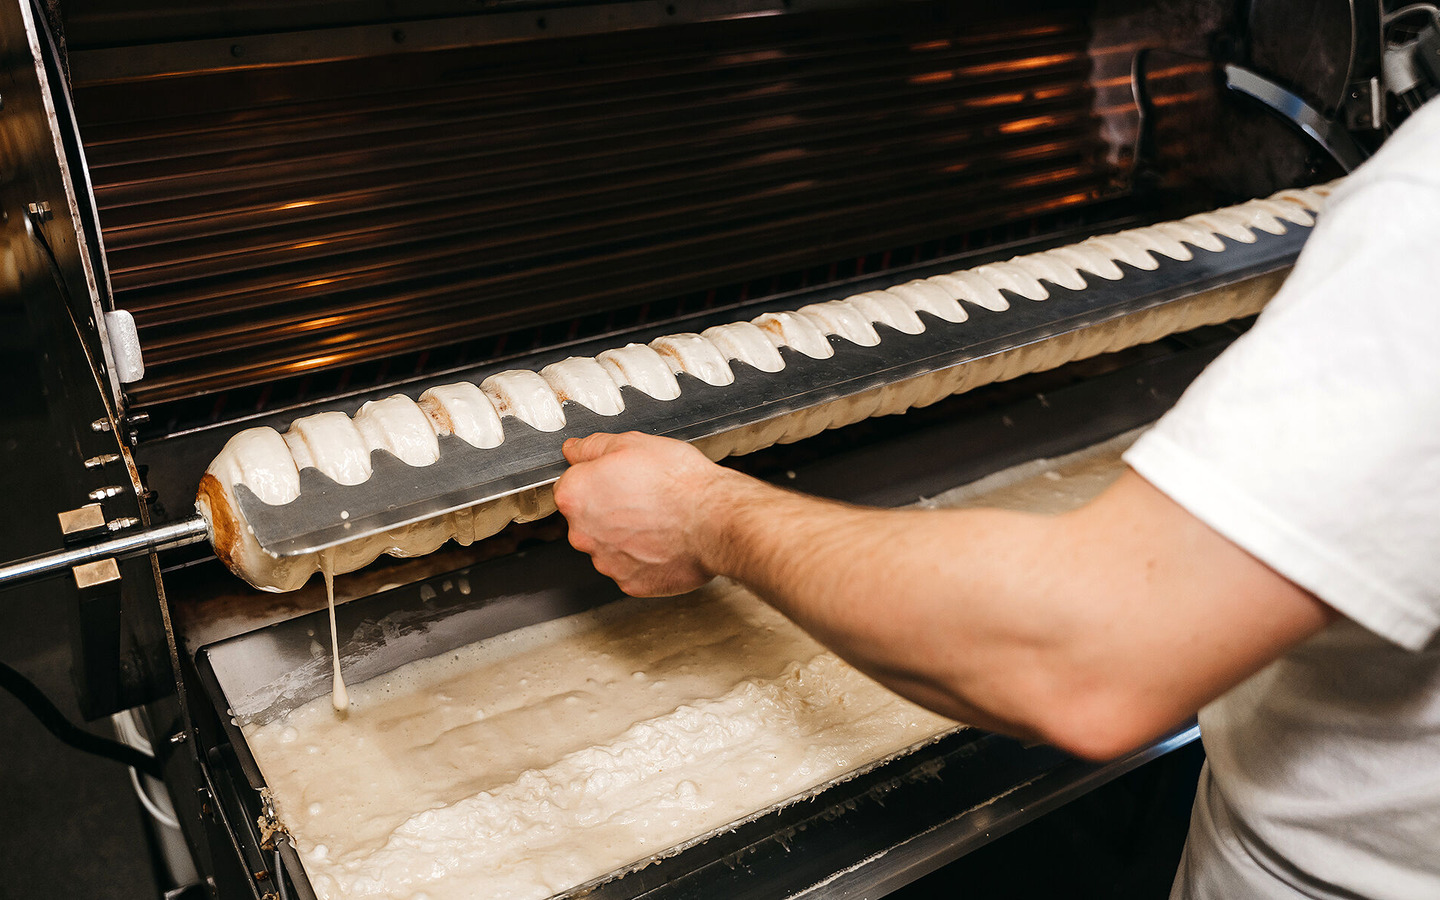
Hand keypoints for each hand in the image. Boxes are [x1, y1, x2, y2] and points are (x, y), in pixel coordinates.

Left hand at [554, 432, 727, 595]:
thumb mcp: (632, 443)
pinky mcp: (630, 583)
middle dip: (609, 509)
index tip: (617, 478)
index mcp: (576, 496)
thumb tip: (574, 449)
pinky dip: (645, 557)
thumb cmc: (678, 483)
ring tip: (659, 519)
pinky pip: (632, 567)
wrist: (714, 520)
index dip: (597, 479)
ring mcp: (606, 562)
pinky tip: (664, 540)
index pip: (571, 485)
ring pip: (609, 545)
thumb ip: (593, 447)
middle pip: (588, 519)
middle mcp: (583, 533)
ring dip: (627, 535)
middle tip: (643, 496)